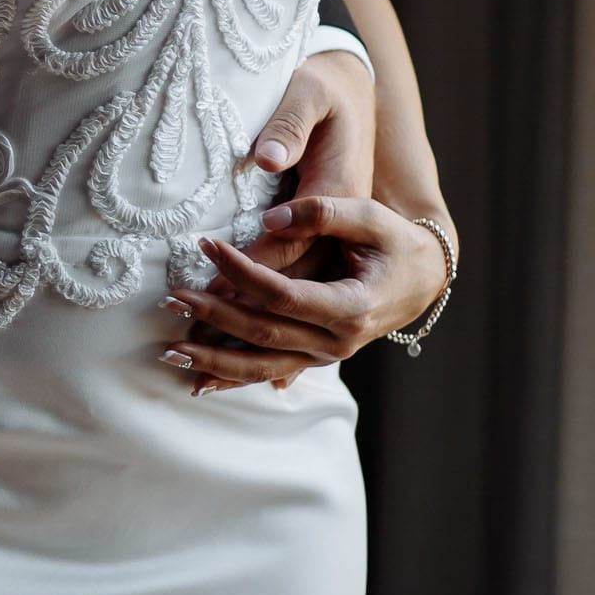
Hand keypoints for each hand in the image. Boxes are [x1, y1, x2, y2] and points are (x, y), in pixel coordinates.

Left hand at [160, 194, 452, 392]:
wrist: (423, 279)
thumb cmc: (395, 242)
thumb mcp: (370, 217)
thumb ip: (323, 212)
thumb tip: (270, 218)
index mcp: (351, 307)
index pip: (281, 294)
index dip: (239, 272)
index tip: (205, 245)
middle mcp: (337, 341)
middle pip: (263, 333)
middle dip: (213, 315)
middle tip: (171, 297)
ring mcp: (327, 356)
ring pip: (263, 365)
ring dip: (215, 360)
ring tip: (171, 350)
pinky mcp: (316, 358)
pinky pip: (271, 372)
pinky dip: (234, 378)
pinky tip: (199, 383)